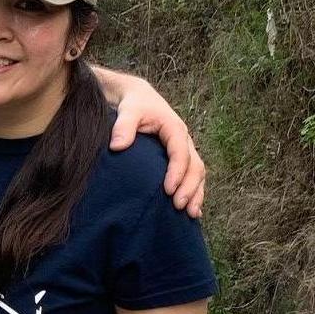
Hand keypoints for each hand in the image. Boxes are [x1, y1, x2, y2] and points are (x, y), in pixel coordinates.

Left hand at [107, 79, 205, 216]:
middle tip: (179, 206)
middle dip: (190, 187)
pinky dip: (194, 193)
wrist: (137, 99)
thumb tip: (117, 146)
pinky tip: (191, 212)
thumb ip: (123, 126)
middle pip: (195, 166)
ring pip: (197, 173)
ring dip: (196, 193)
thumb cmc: (133, 105)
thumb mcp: (128, 110)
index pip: (180, 152)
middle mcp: (183, 141)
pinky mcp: (179, 159)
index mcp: (174, 129)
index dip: (177, 172)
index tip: (168, 190)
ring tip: (191, 214)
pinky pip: (192, 177)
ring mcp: (184, 150)